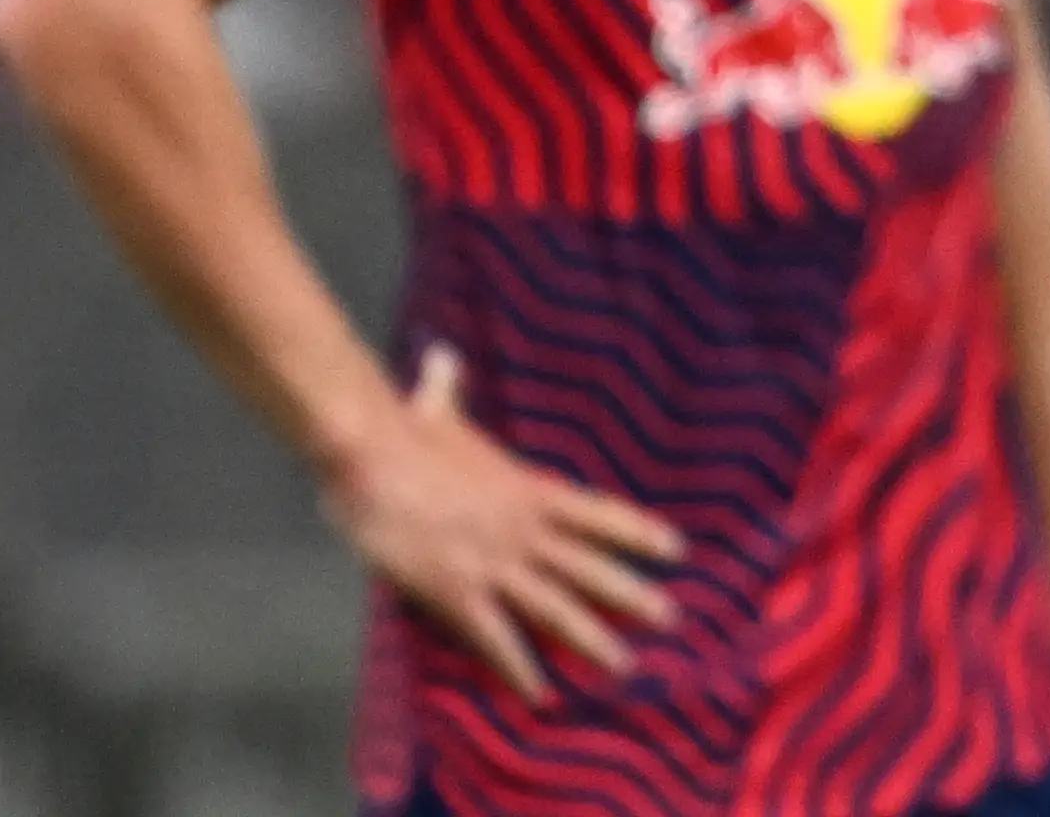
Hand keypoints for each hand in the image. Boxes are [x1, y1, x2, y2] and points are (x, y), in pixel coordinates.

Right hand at [321, 344, 683, 701]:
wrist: (372, 458)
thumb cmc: (401, 434)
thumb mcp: (435, 412)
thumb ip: (448, 390)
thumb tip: (442, 356)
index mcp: (529, 490)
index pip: (599, 515)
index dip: (639, 533)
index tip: (678, 550)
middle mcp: (524, 530)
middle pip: (591, 568)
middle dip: (633, 595)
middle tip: (672, 618)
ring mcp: (494, 563)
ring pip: (556, 608)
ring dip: (590, 639)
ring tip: (622, 666)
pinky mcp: (456, 591)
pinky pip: (496, 638)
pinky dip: (518, 667)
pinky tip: (538, 694)